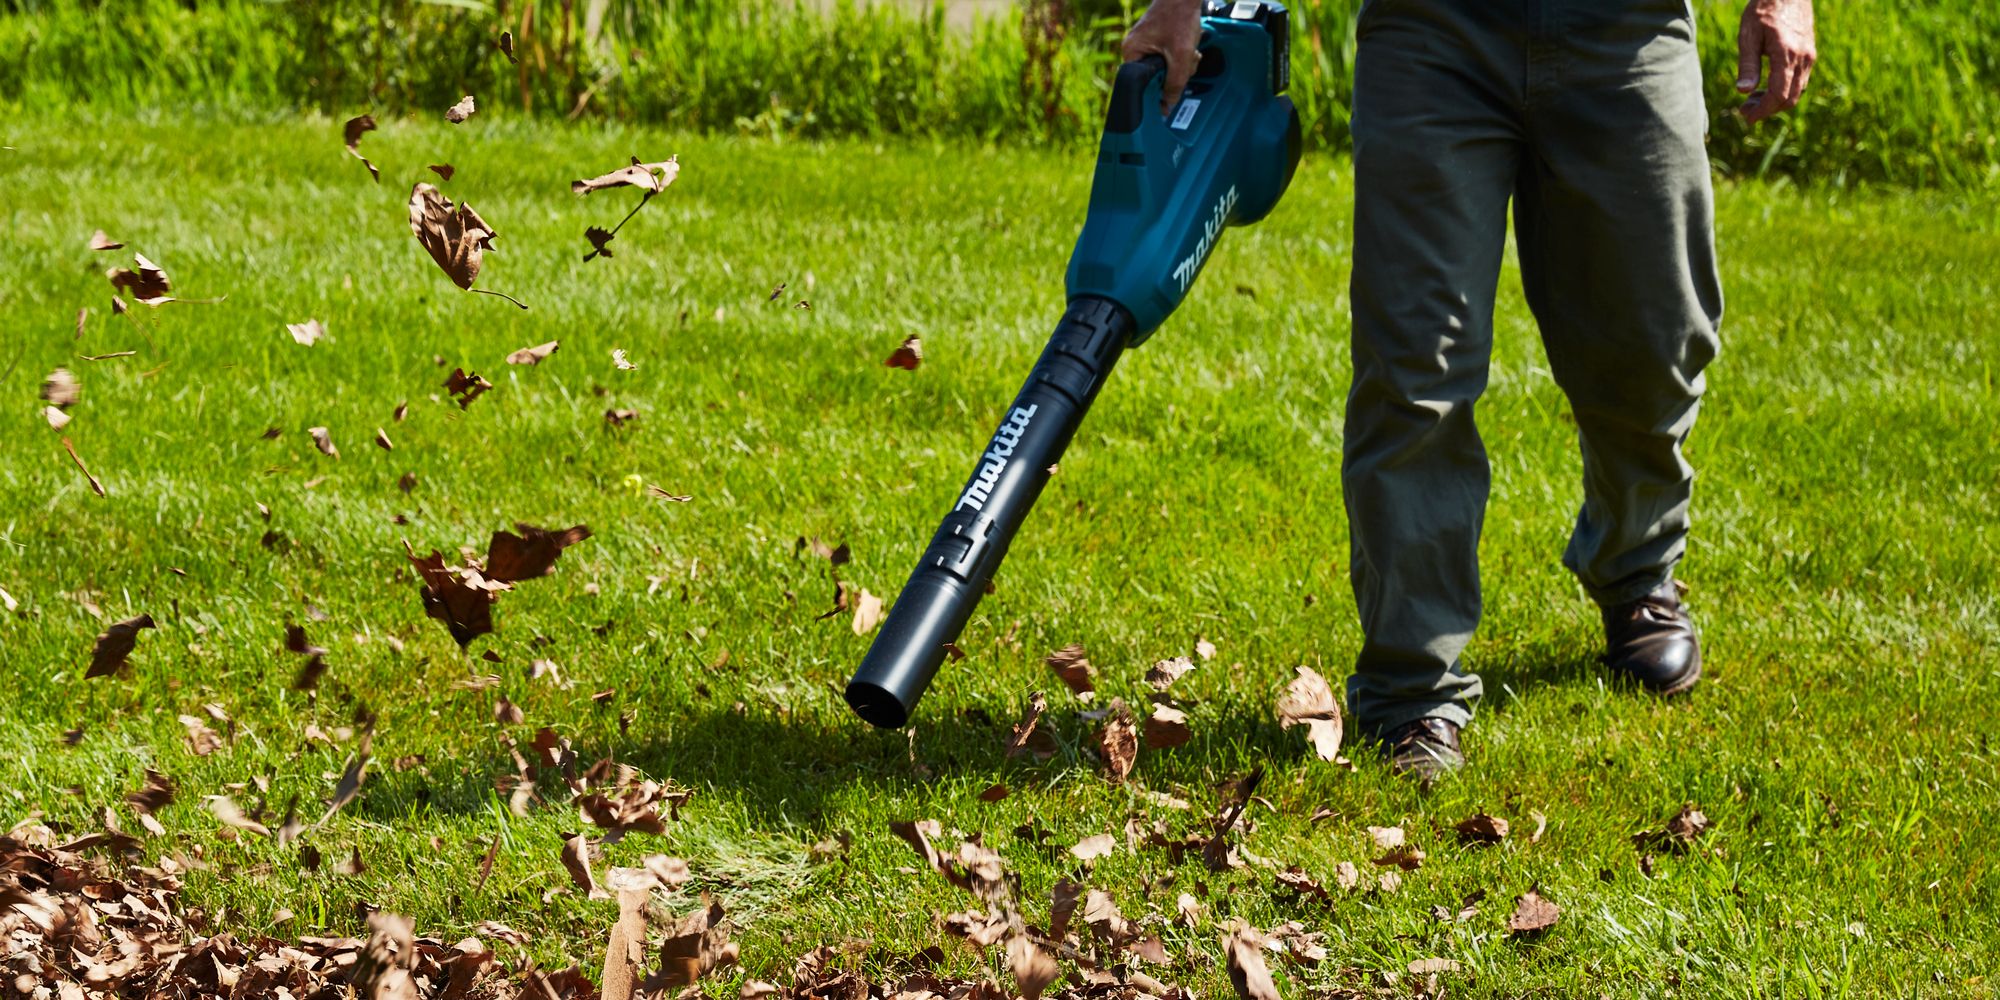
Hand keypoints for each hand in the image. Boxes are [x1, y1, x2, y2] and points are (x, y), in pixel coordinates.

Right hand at [1121, 0, 1204, 113]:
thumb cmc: (1179, 17)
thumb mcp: (1181, 56)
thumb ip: (1175, 84)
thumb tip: (1167, 107)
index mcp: (1131, 53)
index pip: (1139, 85)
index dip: (1155, 93)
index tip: (1169, 97)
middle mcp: (1134, 49)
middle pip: (1153, 79)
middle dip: (1173, 75)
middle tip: (1186, 65)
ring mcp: (1145, 43)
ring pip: (1163, 69)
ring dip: (1181, 65)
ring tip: (1191, 53)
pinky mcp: (1156, 40)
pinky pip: (1166, 57)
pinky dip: (1180, 56)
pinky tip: (1189, 48)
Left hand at [1735, 0, 1815, 122]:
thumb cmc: (1763, 9)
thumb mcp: (1749, 35)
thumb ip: (1748, 64)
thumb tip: (1743, 92)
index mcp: (1787, 54)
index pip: (1778, 95)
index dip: (1763, 110)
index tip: (1747, 117)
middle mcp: (1804, 58)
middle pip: (1790, 98)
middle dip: (1767, 110)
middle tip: (1744, 110)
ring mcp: (1809, 56)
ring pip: (1796, 91)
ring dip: (1775, 101)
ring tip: (1751, 100)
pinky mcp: (1809, 54)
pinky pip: (1800, 81)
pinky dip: (1784, 90)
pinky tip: (1765, 87)